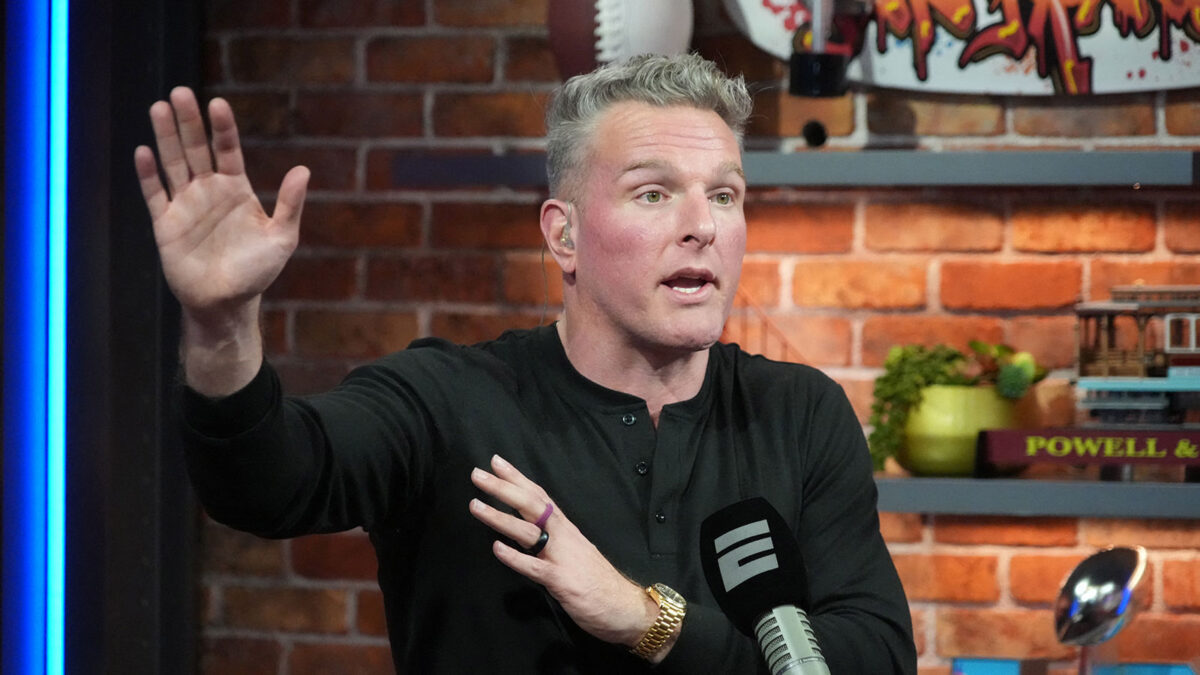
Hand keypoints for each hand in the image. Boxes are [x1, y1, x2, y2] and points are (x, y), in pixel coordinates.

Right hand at [133, 87, 308, 319]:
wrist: (227, 303)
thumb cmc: (257, 271)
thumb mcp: (281, 238)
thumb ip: (290, 205)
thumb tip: (303, 170)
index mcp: (236, 189)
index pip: (228, 150)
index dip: (223, 128)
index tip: (218, 104)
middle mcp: (209, 190)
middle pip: (196, 149)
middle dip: (189, 122)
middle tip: (180, 93)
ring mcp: (186, 205)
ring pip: (173, 163)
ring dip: (165, 137)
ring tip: (159, 108)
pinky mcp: (166, 224)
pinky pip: (155, 194)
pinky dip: (148, 174)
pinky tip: (143, 152)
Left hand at [469, 455, 659, 650]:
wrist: (624, 607)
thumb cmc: (596, 580)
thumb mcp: (572, 551)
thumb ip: (549, 538)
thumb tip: (521, 527)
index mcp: (564, 528)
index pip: (538, 496)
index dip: (517, 478)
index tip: (496, 461)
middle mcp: (563, 536)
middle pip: (531, 505)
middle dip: (503, 488)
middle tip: (477, 473)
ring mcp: (561, 557)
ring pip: (528, 531)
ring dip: (500, 517)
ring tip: (476, 505)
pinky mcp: (561, 580)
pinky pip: (535, 567)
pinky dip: (515, 557)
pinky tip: (497, 549)